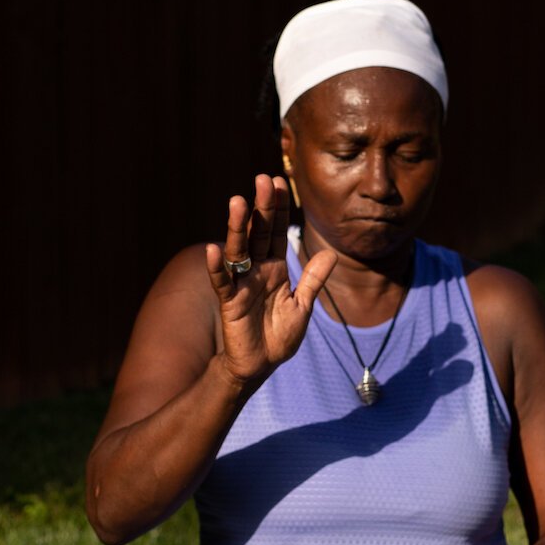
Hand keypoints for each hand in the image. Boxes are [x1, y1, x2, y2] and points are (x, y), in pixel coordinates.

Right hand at [206, 176, 335, 388]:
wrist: (261, 365)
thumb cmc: (280, 336)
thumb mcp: (303, 306)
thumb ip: (313, 280)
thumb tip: (331, 253)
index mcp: (275, 267)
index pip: (277, 232)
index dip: (279, 208)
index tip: (281, 181)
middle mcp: (257, 269)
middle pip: (258, 233)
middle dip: (261, 207)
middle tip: (263, 179)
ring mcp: (242, 283)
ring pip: (238, 250)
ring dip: (237, 227)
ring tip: (237, 201)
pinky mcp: (230, 302)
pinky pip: (222, 282)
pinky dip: (217, 267)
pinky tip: (213, 249)